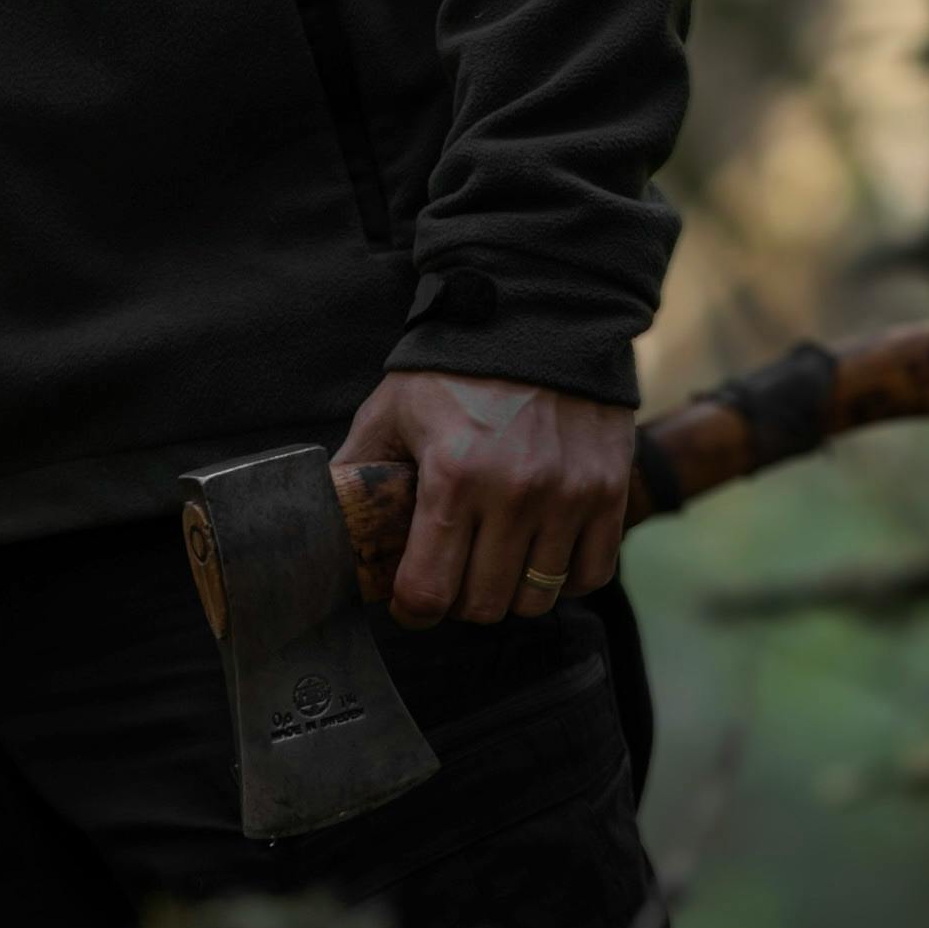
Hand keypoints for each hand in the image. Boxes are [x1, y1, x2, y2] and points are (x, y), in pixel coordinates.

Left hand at [331, 367, 634, 630]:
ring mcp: (568, 496)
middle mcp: (514, 493)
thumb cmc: (454, 369)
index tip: (411, 602)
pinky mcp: (608, 492)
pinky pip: (590, 574)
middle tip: (454, 574)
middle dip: (460, 600)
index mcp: (452, 477)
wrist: (540, 317)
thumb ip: (357, 471)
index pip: (429, 592)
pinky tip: (542, 552)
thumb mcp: (390, 411)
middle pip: (484, 605)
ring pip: (537, 598)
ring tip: (497, 562)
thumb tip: (321, 523)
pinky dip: (565, 578)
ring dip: (512, 592)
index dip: (413, 610)